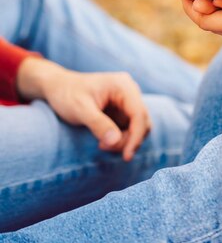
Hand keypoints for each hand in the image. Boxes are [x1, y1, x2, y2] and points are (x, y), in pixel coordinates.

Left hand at [17, 58, 150, 160]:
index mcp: (123, 85)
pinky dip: (121, 140)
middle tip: (104, 148)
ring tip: (101, 145)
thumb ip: (98, 124)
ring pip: (138, 128)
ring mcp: (127, 101)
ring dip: (124, 141)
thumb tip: (116, 141)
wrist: (58, 88)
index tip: (126, 156)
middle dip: (128, 140)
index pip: (139, 113)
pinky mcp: (123, 111)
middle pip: (142, 122)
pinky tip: (103, 141)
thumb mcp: (80, 109)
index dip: (136, 137)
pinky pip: (130, 129)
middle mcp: (130, 91)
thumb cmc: (67, 94)